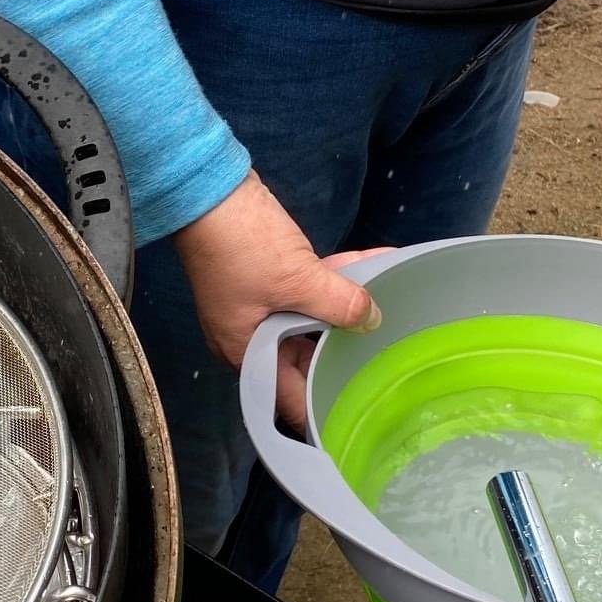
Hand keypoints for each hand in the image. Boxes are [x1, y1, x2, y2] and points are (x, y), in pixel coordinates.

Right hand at [172, 172, 388, 425]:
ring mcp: (261, 306)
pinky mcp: (269, 277)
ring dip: (346, 306)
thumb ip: (340, 305)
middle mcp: (253, 336)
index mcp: (248, 352)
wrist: (211, 192)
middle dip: (345, 348)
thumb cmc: (242, 246)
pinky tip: (371, 263)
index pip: (290, 396)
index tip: (359, 409)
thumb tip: (372, 320)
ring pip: (312, 317)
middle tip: (386, 355)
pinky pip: (307, 288)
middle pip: (306, 356)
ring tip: (390, 301)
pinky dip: (334, 279)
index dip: (323, 405)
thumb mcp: (299, 280)